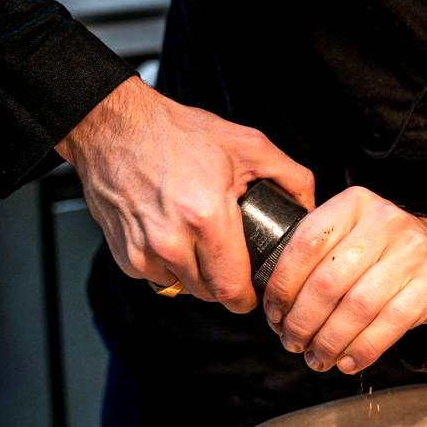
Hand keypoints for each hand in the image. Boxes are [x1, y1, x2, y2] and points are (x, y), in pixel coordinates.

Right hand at [56, 76, 314, 311]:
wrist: (115, 128)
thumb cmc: (177, 134)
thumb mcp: (248, 145)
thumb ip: (291, 177)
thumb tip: (310, 208)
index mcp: (207, 219)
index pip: (233, 290)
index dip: (249, 297)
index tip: (255, 290)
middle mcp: (171, 242)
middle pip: (210, 294)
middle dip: (226, 283)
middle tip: (233, 257)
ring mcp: (143, 252)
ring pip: (184, 288)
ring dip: (197, 275)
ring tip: (202, 241)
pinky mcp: (124, 255)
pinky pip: (158, 278)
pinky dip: (170, 266)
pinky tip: (175, 236)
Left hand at [264, 187, 426, 373]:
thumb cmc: (380, 249)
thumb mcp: (348, 232)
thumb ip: (314, 253)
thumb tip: (274, 301)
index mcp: (354, 203)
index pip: (307, 244)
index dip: (283, 285)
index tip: (274, 313)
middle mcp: (385, 222)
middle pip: (329, 281)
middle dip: (302, 321)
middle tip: (291, 341)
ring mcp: (412, 253)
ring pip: (357, 308)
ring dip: (329, 341)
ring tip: (316, 356)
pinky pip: (388, 325)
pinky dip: (362, 350)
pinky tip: (347, 361)